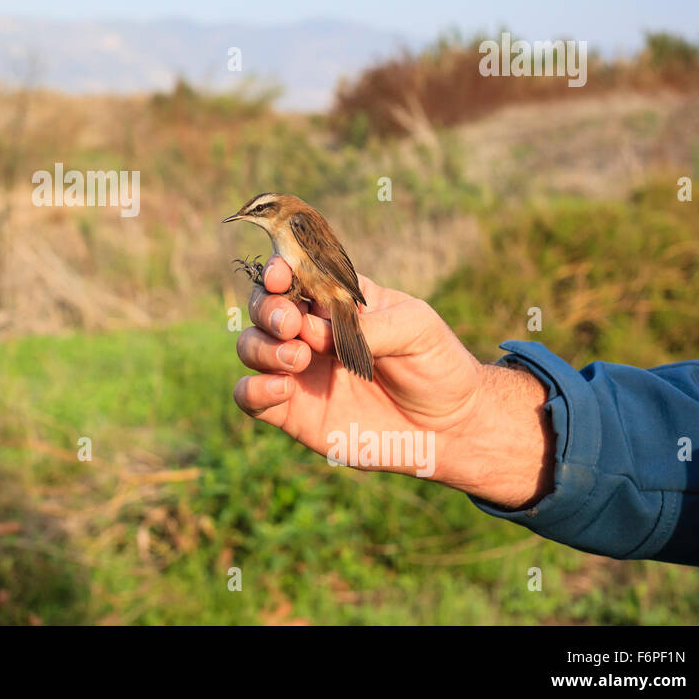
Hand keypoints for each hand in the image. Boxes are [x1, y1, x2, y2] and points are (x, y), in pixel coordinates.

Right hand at [233, 256, 554, 508]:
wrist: (450, 428)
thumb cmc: (437, 364)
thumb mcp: (416, 327)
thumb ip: (368, 324)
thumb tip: (316, 331)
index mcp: (335, 300)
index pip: (294, 274)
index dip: (279, 269)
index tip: (281, 275)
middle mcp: (309, 331)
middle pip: (263, 306)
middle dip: (268, 308)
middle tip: (292, 324)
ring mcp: (298, 370)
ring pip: (250, 346)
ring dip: (262, 346)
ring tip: (299, 358)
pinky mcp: (291, 411)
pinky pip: (249, 395)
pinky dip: (253, 388)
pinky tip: (282, 388)